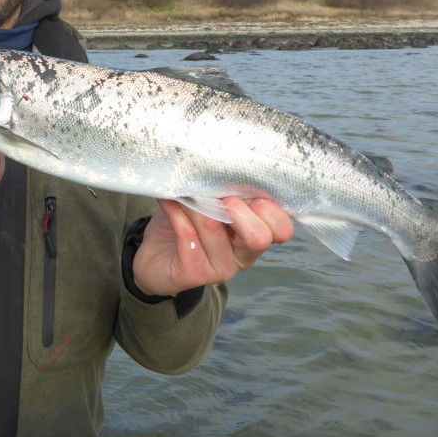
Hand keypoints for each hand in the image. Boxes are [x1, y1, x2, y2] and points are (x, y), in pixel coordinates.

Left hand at [132, 197, 293, 297]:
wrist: (155, 258)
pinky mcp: (196, 274)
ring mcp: (222, 268)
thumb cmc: (187, 223)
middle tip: (218, 196)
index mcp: (256, 236)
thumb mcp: (211, 201)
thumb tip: (225, 162)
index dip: (267, 205)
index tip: (243, 187)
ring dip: (196, 204)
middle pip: (260, 236)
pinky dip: (177, 213)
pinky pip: (188, 237)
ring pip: (214, 228)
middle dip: (237, 208)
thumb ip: (225, 189)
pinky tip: (169, 202)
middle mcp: (245, 255)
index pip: (282, 228)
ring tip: (184, 192)